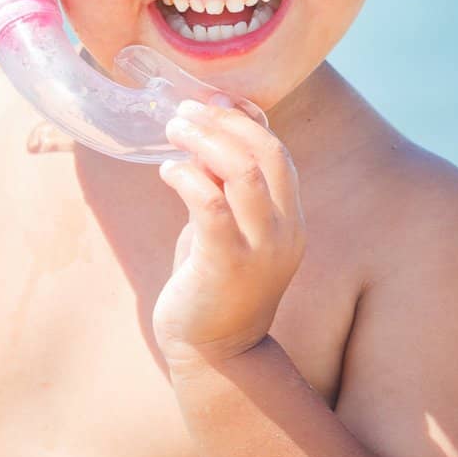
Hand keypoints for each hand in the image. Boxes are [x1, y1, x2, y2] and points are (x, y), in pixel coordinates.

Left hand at [153, 96, 305, 369]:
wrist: (215, 356)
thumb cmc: (215, 286)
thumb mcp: (231, 231)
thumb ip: (226, 191)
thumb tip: (204, 139)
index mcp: (290, 220)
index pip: (278, 153)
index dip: (246, 120)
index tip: (213, 100)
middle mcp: (285, 231)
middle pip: (267, 154)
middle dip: (224, 122)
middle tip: (185, 110)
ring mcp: (261, 250)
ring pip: (242, 172)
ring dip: (204, 141)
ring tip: (173, 128)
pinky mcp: (227, 265)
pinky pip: (210, 205)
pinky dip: (187, 177)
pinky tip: (167, 171)